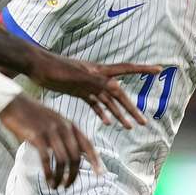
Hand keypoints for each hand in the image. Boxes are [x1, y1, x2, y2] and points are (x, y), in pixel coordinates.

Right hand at [0, 94, 101, 187]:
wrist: (13, 103)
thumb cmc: (32, 115)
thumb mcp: (54, 120)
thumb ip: (64, 134)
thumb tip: (74, 154)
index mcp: (69, 124)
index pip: (87, 144)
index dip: (95, 160)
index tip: (100, 174)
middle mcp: (63, 127)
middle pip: (76, 157)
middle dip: (73, 175)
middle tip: (67, 186)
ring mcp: (50, 131)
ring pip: (63, 161)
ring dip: (61, 177)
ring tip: (56, 186)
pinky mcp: (37, 137)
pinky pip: (47, 159)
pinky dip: (49, 173)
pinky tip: (48, 181)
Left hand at [30, 55, 159, 128]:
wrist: (36, 67)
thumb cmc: (55, 69)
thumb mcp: (77, 77)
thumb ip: (96, 82)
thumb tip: (116, 88)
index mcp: (99, 71)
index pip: (127, 69)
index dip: (144, 69)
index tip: (159, 69)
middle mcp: (97, 78)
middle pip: (119, 94)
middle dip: (132, 108)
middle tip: (143, 122)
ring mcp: (88, 85)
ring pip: (108, 102)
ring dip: (119, 114)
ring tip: (129, 127)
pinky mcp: (78, 91)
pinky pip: (94, 104)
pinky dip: (102, 112)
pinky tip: (107, 123)